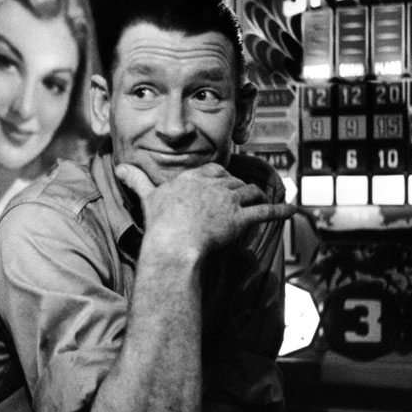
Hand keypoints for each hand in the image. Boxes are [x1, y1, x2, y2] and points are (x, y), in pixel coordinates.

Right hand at [115, 161, 294, 253]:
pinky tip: (293, 210)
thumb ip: (136, 180)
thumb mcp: (147, 197)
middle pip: (233, 181)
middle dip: (240, 187)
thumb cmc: (160, 223)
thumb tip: (118, 167)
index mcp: (193, 177)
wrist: (174, 243)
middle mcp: (214, 184)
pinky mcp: (241, 219)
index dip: (220, 176)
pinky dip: (281, 211)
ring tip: (264, 200)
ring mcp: (229, 200)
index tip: (222, 181)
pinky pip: (266, 212)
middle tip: (244, 194)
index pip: (213, 170)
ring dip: (258, 197)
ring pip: (249, 193)